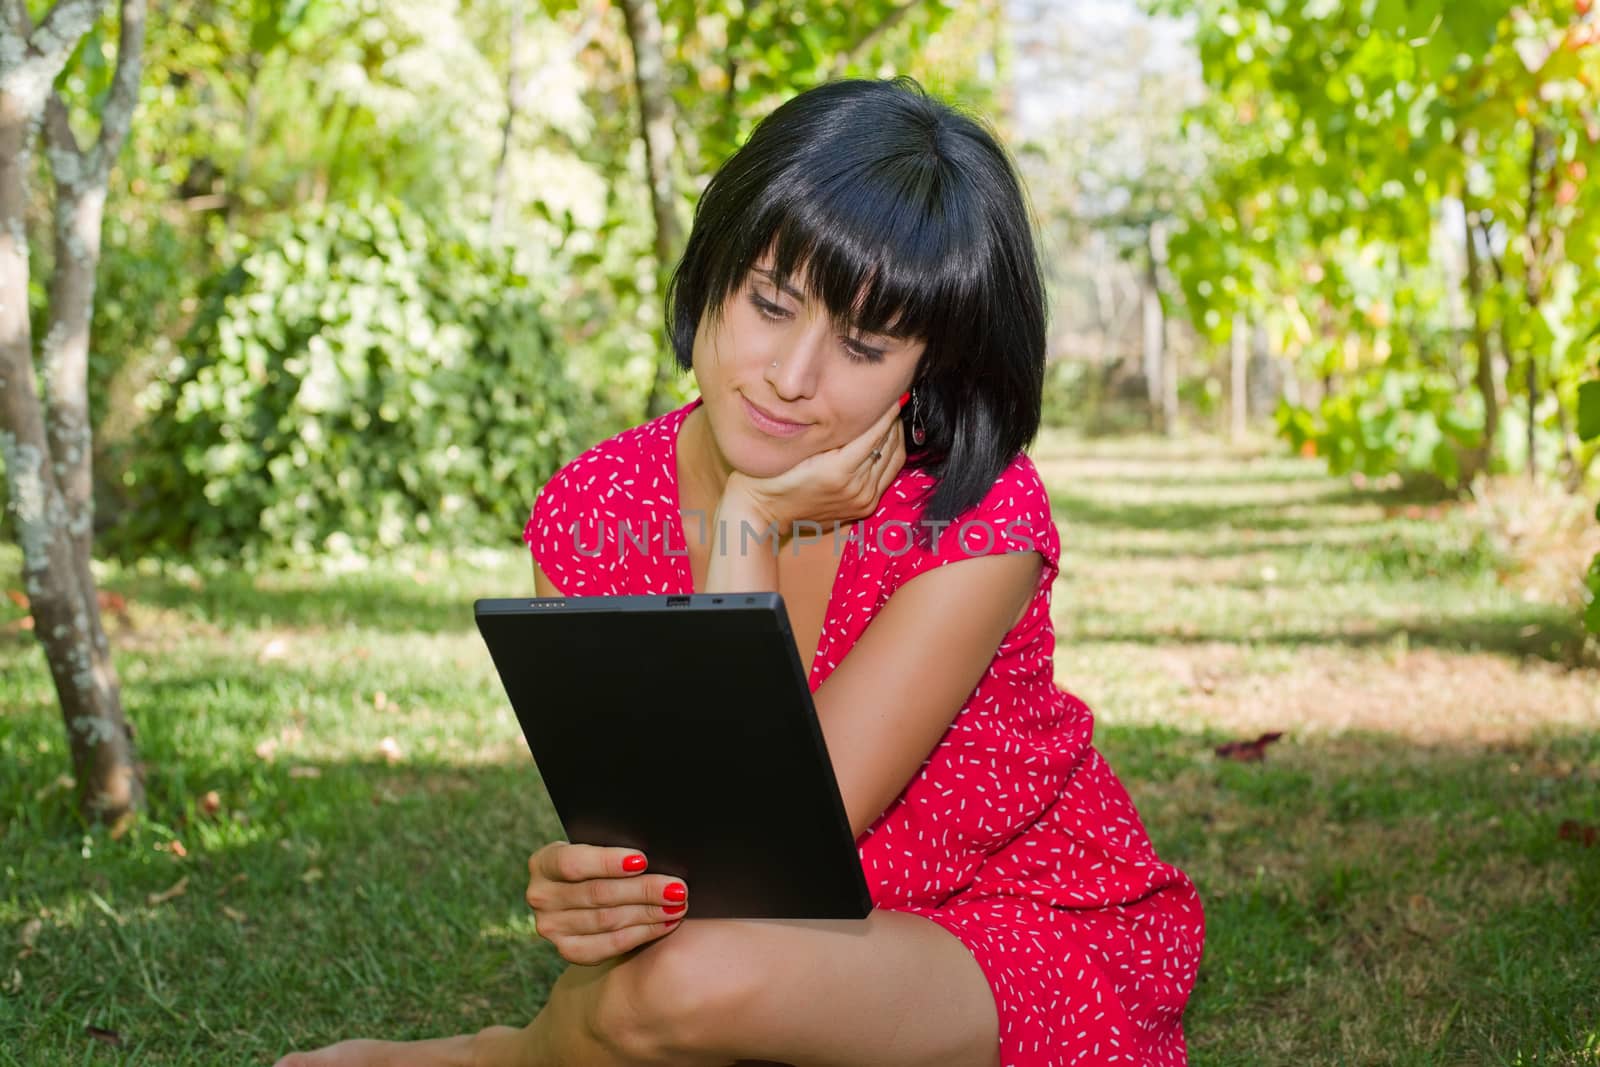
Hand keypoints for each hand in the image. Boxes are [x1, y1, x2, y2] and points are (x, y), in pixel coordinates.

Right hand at [524, 842, 686, 964]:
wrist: (586, 894)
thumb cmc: (601, 863)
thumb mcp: (598, 847)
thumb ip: (615, 847)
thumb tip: (653, 852)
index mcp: (544, 862)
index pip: (574, 862)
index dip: (608, 862)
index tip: (642, 860)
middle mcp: (541, 896)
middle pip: (597, 894)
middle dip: (643, 890)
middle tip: (677, 888)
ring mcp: (551, 927)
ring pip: (608, 920)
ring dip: (648, 913)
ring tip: (677, 905)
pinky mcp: (568, 950)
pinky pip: (610, 945)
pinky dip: (642, 933)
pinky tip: (665, 924)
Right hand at [724, 397, 905, 538]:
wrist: (764, 510)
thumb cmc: (772, 474)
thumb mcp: (799, 445)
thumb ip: (831, 430)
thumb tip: (857, 404)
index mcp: (839, 471)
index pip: (875, 432)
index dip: (885, 410)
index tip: (889, 391)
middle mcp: (856, 488)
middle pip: (889, 443)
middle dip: (892, 420)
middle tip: (889, 399)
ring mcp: (863, 499)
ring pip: (894, 458)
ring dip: (894, 436)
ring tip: (889, 417)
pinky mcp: (864, 506)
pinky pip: (888, 474)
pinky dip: (889, 454)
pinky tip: (884, 440)